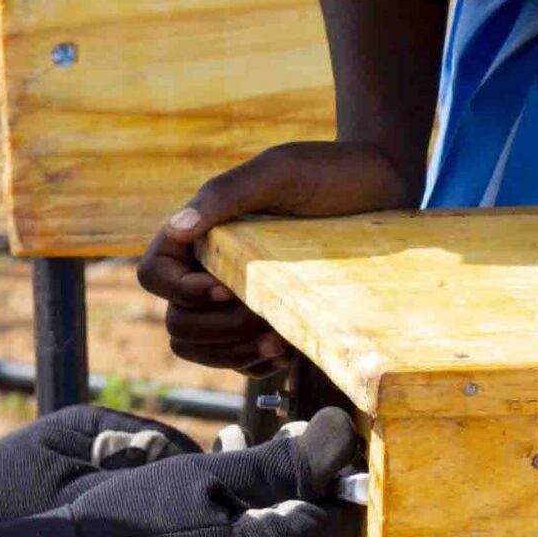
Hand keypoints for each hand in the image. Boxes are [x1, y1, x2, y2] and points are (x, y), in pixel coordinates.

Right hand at [137, 141, 416, 372]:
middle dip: (212, 329)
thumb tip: (176, 229)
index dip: (177, 291)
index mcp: (202, 232)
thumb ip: (223, 196)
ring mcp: (240, 298)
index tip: (223, 288)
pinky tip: (286, 351)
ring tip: (277, 340)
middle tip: (257, 317)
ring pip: (201, 349)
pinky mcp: (269, 320)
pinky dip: (255, 365)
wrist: (384, 188)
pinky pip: (240, 361)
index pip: (153, 274)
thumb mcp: (277, 173)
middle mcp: (212, 267)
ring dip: (231, 354)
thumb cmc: (330, 171)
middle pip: (176, 322)